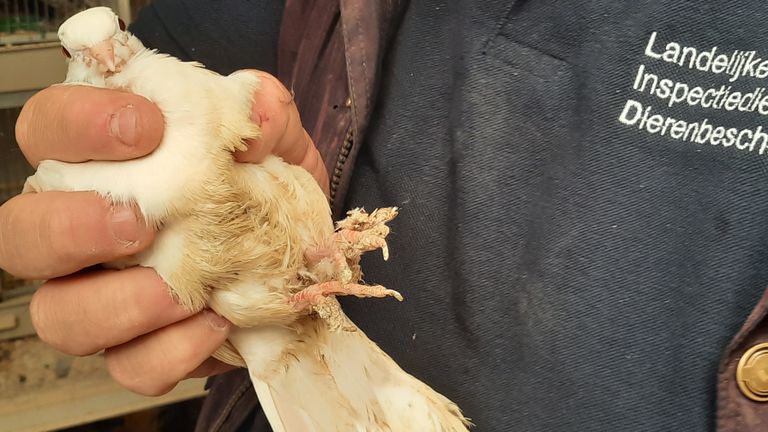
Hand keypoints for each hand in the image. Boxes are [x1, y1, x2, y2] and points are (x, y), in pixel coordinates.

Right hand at [1, 71, 324, 395]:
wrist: (297, 252)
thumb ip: (267, 116)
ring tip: (174, 291)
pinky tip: (214, 323)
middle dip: (68, 228)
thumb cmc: (265, 183)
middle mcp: (83, 229)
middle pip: (21, 233)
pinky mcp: (141, 345)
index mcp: (99, 161)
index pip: (47, 128)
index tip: (145, 127)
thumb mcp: (275, 138)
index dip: (78, 123)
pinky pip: (129, 365)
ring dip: (113, 305)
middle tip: (136, 223)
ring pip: (57, 315)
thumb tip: (256, 126)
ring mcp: (104, 294)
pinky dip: (168, 352)